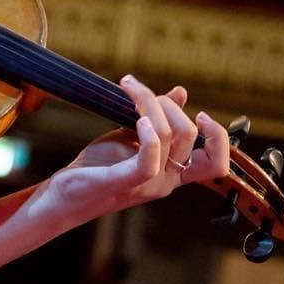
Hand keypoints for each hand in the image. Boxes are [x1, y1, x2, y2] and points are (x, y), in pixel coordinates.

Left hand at [47, 75, 229, 223]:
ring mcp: (148, 183)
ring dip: (149, 103)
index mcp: (173, 172)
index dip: (218, 137)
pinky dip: (149, 136)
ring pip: (168, 136)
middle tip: (138, 93)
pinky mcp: (124, 181)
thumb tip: (181, 92)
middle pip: (189, 134)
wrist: (65, 195)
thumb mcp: (131, 136)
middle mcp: (166, 180)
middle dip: (167, 104)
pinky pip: (149, 160)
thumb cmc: (98, 167)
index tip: (199, 113)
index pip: (216, 163)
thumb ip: (158, 119)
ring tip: (128, 88)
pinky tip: (139, 120)